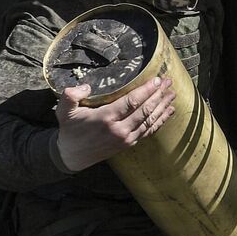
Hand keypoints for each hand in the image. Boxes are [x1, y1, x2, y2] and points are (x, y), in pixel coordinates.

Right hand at [52, 77, 175, 171]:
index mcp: (105, 118)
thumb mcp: (64, 111)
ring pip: (150, 120)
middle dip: (159, 95)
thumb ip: (70, 96)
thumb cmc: (70, 130)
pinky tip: (168, 111)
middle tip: (169, 82)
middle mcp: (119, 129)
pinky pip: (149, 130)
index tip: (157, 80)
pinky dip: (160, 121)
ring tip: (172, 94)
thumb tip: (86, 86)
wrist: (72, 156)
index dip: (146, 90)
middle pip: (145, 110)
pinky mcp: (129, 143)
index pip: (131, 102)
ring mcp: (126, 138)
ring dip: (162, 106)